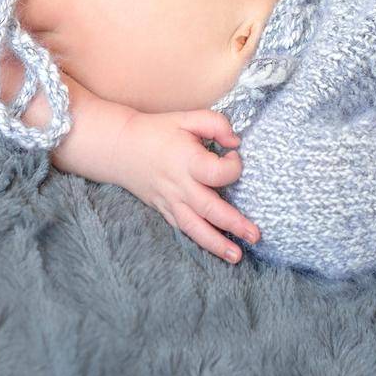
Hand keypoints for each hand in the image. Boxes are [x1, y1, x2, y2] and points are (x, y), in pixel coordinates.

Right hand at [113, 108, 261, 264]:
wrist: (120, 147)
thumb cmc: (157, 131)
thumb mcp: (187, 118)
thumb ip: (216, 124)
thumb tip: (235, 142)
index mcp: (186, 161)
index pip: (216, 173)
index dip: (233, 166)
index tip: (233, 155)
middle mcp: (179, 186)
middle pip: (209, 210)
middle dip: (234, 224)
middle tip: (255, 236)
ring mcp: (171, 202)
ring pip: (194, 228)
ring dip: (216, 244)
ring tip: (236, 256)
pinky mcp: (165, 210)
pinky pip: (184, 229)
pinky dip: (199, 241)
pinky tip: (216, 250)